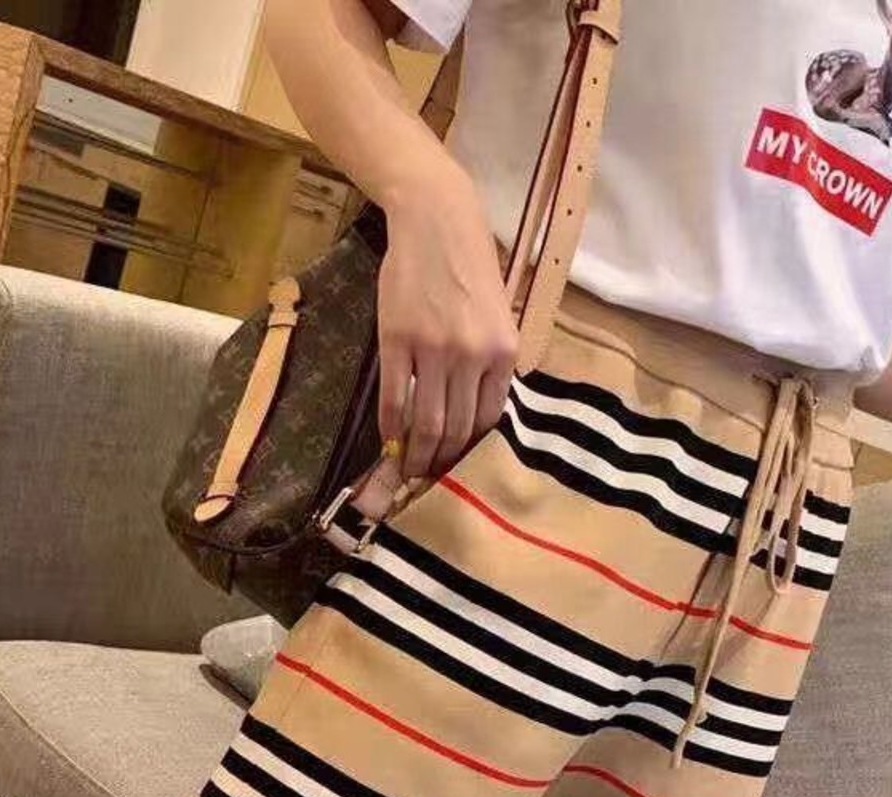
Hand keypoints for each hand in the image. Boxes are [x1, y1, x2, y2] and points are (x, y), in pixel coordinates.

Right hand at [378, 159, 518, 477]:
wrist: (437, 220)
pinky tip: (388, 441)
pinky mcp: (397, 340)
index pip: (488, 421)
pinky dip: (391, 425)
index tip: (459, 471)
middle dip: (443, 463)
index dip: (471, 453)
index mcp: (503, 353)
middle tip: (429, 482)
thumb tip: (478, 414)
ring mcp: (434, 349)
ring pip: (427, 421)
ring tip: (408, 473)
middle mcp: (472, 356)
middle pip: (457, 429)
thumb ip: (493, 364)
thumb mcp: (499, 317)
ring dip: (416, 455)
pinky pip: (394, 397)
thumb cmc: (471, 266)